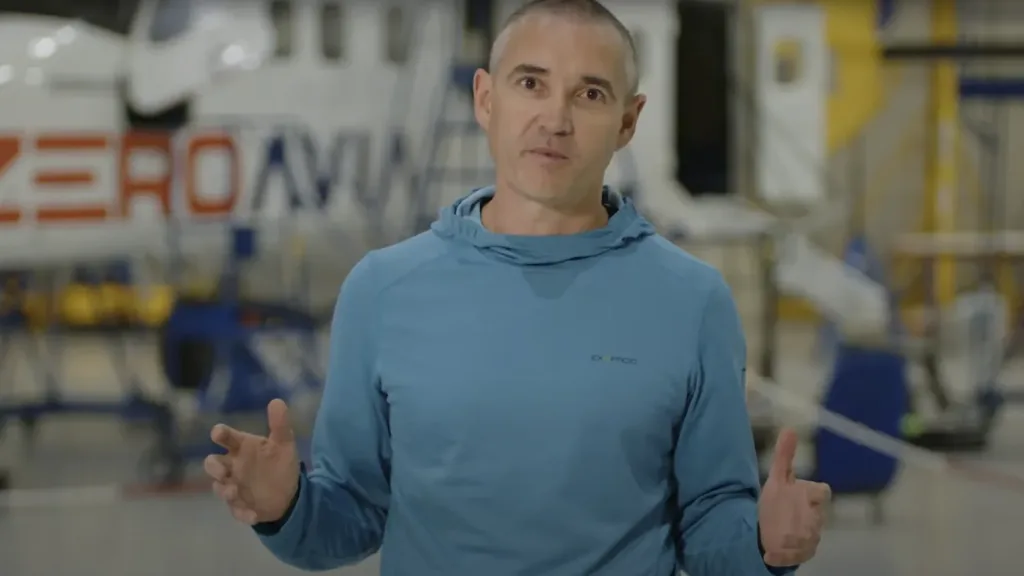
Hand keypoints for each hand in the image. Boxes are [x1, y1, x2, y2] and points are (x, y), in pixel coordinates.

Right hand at [204, 399, 300, 524]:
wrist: (288, 493)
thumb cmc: (280, 463)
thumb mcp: (284, 443)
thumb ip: (280, 424)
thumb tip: (277, 401)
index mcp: (242, 447)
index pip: (226, 438)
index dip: (220, 434)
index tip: (218, 432)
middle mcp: (233, 466)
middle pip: (212, 464)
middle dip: (214, 467)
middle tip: (224, 471)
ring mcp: (234, 486)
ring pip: (220, 488)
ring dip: (225, 491)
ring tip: (235, 492)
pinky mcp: (240, 506)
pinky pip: (236, 510)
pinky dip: (242, 513)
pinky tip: (253, 515)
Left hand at [758, 428, 830, 566]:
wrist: (769, 528)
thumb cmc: (777, 501)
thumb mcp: (777, 478)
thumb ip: (784, 456)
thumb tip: (790, 429)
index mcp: (810, 497)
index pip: (821, 492)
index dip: (812, 493)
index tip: (798, 492)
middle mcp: (815, 518)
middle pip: (815, 519)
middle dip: (799, 520)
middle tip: (782, 521)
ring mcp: (811, 537)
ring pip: (806, 539)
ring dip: (789, 539)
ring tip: (775, 537)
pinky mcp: (803, 553)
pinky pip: (797, 556)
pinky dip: (782, 556)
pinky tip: (768, 554)